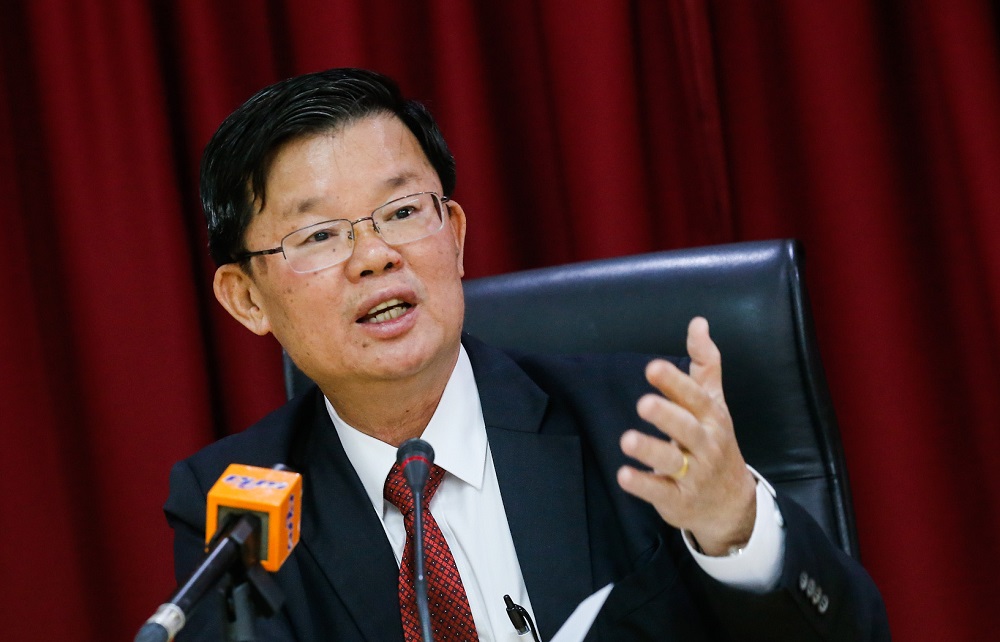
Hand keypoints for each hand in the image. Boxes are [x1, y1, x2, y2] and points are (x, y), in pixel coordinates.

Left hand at [616, 317, 756, 555]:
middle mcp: (705, 445)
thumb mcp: (714, 403)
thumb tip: (698, 322)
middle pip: (687, 428)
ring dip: (650, 450)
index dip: (675, 383)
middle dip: (666, 415)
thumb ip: (705, 363)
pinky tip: (624, 475)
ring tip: (627, 440)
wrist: (731, 503)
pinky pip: (660, 492)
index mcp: (711, 418)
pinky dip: (643, 485)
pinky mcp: (678, 500)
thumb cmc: (714, 442)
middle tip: (643, 403)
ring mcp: (693, 474)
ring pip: (671, 461)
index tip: (653, 368)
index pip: (695, 397)